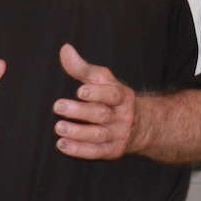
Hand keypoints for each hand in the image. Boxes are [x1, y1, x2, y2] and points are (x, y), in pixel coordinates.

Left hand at [52, 44, 137, 159]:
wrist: (141, 126)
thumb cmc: (113, 98)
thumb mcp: (103, 80)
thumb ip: (83, 67)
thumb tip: (65, 49)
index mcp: (123, 97)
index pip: (113, 94)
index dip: (98, 93)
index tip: (80, 91)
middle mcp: (122, 117)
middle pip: (101, 114)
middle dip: (80, 111)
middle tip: (59, 106)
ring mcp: (117, 135)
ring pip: (98, 135)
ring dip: (78, 132)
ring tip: (59, 127)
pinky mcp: (111, 151)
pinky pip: (94, 152)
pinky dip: (78, 150)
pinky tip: (62, 144)